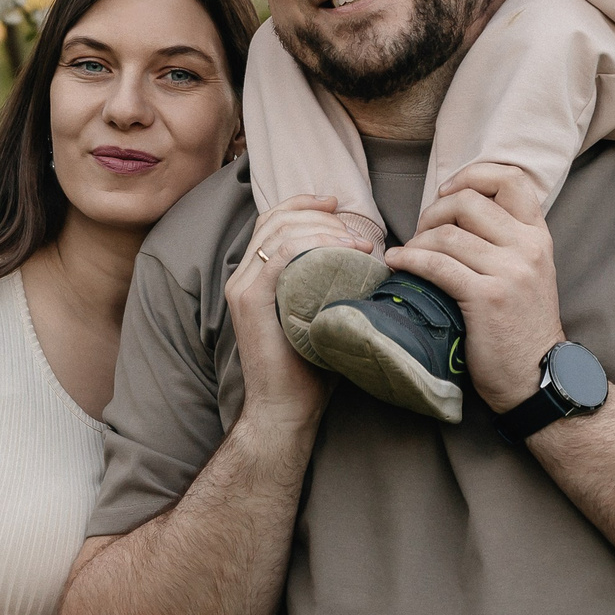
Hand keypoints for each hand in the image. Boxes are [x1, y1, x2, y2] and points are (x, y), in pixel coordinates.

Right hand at [226, 196, 366, 434]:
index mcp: (254, 277)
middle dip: (319, 213)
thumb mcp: (321, 316)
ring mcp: (243, 288)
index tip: (337, 203)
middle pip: (276, 219)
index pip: (273, 221)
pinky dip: (311, 244)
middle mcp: (242, 277)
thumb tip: (372, 262)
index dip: (304, 204)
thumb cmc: (309, 370)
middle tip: (355, 229)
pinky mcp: (250, 301)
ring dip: (322, 227)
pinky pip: (278, 256)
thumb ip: (331, 286)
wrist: (286, 411)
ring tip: (357, 241)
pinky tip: (342, 249)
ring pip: (278, 232)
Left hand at [387, 163, 565, 404]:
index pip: (511, 178)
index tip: (447, 192)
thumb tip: (455, 209)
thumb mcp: (526, 272)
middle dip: (433, 212)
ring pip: (446, 234)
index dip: (472, 175)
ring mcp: (509, 271)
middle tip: (421, 234)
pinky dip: (408, 260)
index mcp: (538, 236)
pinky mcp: (486, 297)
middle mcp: (528, 247)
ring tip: (408, 255)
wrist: (536, 376)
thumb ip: (504, 240)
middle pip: (467, 201)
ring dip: (417, 242)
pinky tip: (397, 263)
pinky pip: (436, 264)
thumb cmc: (520, 325)